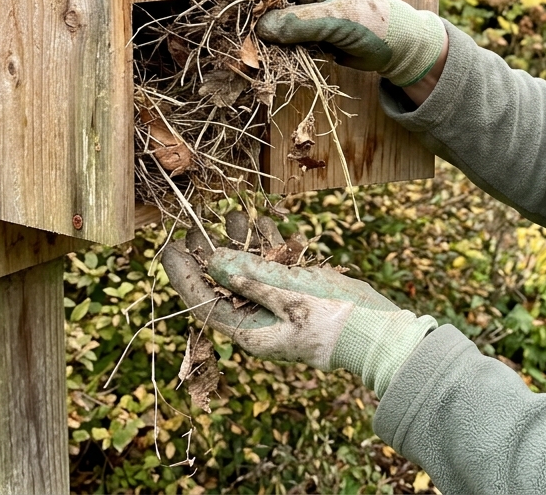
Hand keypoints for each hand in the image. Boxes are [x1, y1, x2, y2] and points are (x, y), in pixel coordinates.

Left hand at [161, 213, 435, 395]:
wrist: (376, 332)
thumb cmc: (331, 320)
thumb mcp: (287, 295)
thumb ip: (251, 277)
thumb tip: (213, 260)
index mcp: (250, 331)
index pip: (204, 302)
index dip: (183, 275)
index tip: (169, 248)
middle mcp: (260, 319)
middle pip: (225, 283)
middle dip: (210, 252)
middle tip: (194, 223)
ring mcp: (280, 305)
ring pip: (251, 269)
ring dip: (240, 242)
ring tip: (229, 213)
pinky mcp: (300, 292)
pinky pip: (276, 265)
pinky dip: (268, 243)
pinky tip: (260, 220)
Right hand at [252, 0, 446, 87]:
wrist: (404, 48)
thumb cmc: (377, 23)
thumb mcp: (338, 20)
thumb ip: (300, 23)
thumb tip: (262, 28)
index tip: (230, 14)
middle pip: (268, 0)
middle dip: (255, 20)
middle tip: (240, 41)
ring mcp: (310, 10)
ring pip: (275, 22)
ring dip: (267, 39)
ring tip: (255, 55)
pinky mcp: (312, 31)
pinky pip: (287, 38)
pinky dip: (281, 50)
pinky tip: (275, 62)